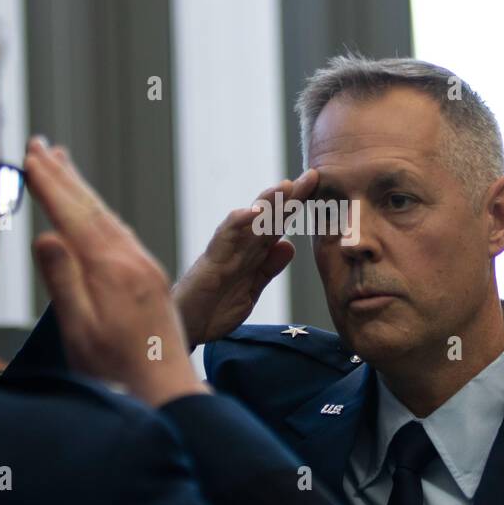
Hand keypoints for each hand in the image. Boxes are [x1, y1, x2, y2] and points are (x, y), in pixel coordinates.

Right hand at [23, 137, 206, 407]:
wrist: (168, 392)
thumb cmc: (115, 372)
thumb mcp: (80, 332)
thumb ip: (64, 283)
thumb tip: (45, 236)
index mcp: (111, 270)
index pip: (72, 215)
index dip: (48, 184)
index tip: (28, 155)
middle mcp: (132, 260)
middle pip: (92, 207)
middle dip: (63, 174)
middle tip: (40, 142)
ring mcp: (145, 267)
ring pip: (108, 216)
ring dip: (82, 189)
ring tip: (62, 162)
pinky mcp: (151, 278)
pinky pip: (121, 233)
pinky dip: (100, 213)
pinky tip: (93, 212)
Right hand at [172, 168, 318, 345]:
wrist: (187, 328)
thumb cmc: (214, 308)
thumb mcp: (251, 290)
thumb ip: (268, 269)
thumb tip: (289, 245)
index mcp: (251, 254)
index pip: (277, 225)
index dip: (295, 208)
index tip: (317, 188)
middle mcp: (239, 247)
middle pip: (267, 217)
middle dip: (289, 197)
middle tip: (311, 176)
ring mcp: (226, 251)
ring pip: (248, 222)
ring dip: (267, 202)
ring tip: (285, 186)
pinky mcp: (211, 261)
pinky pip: (224, 238)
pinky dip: (237, 223)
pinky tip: (252, 212)